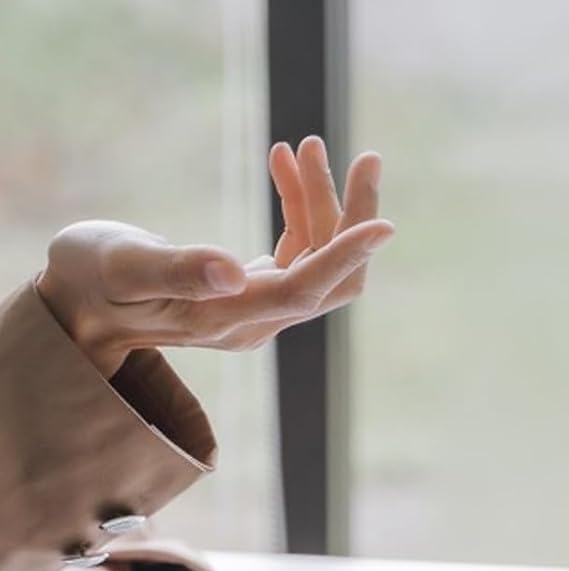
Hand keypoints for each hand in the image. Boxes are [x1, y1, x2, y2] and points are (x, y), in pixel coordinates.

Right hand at [35, 136, 391, 377]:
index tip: (383, 223)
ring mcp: (260, 308)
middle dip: (350, 216)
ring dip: (322, 201)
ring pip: (319, 259)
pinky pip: (299, 251)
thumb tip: (233, 268)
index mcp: (229, 319)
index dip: (344, 257)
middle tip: (363, 156)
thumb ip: (177, 271)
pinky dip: (300, 206)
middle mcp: (256, 321)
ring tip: (305, 145)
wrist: (79, 309)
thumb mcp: (121, 269)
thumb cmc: (90, 283)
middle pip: (330, 277)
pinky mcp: (256, 290)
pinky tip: (284, 161)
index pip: (304, 291)